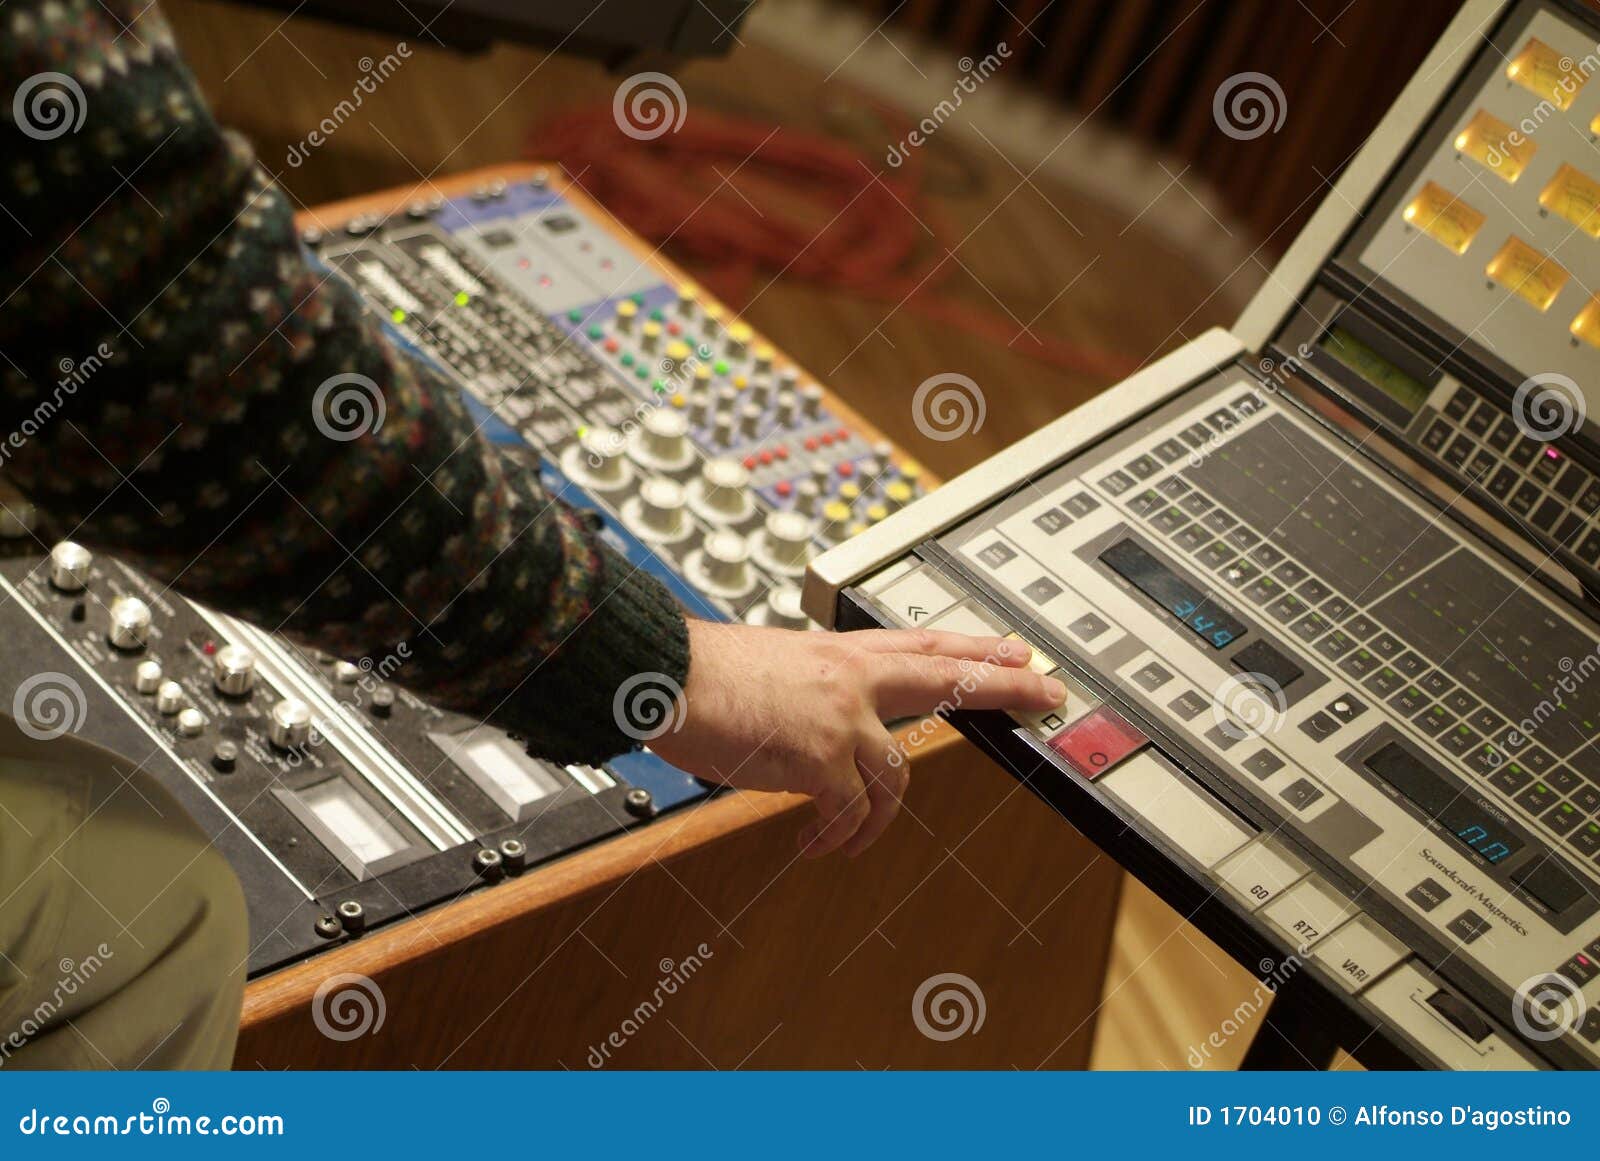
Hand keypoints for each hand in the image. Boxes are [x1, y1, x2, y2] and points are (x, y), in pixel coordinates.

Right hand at [647, 620, 1066, 858]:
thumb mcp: (772, 662)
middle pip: (949, 678)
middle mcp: (851, 679)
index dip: (976, 647)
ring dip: (875, 819)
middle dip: (1006, 685)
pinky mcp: (821, 760)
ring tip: (846, 837)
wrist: (666, 677)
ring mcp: (842, 718)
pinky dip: (837, 837)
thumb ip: (812, 687)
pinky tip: (815, 844)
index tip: (1015, 648)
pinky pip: (850, 813)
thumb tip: (821, 721)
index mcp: (839, 652)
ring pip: (895, 776)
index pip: (924, 643)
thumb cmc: (701, 673)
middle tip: (1047, 692)